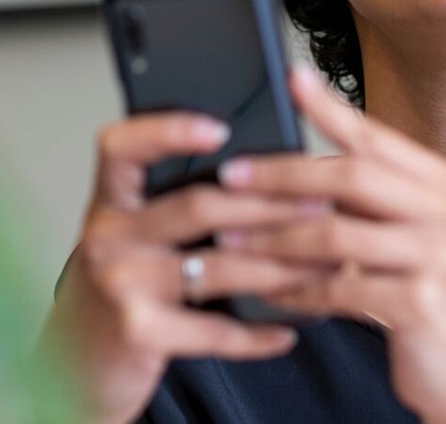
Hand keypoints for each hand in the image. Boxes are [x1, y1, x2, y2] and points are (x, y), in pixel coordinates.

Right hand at [37, 112, 328, 423]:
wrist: (75, 361)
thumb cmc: (126, 280)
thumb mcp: (138, 231)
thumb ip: (180, 198)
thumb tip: (273, 168)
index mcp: (114, 199)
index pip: (123, 146)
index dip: (169, 131)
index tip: (221, 127)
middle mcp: (109, 235)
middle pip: (199, 204)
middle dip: (272, 204)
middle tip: (325, 203)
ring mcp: (120, 284)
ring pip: (218, 265)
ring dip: (282, 266)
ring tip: (328, 263)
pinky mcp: (136, 333)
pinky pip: (213, 330)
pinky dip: (257, 330)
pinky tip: (290, 326)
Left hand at [216, 64, 445, 423]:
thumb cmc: (426, 296)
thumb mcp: (409, 238)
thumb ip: (370, 203)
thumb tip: (296, 171)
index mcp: (445, 184)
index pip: (377, 138)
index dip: (332, 108)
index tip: (293, 78)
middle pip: (352, 175)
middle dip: (283, 173)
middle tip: (231, 173)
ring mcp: (440, 255)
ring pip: (335, 232)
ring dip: (272, 236)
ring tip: (227, 237)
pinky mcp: (421, 301)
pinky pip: (338, 288)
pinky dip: (293, 288)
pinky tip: (264, 289)